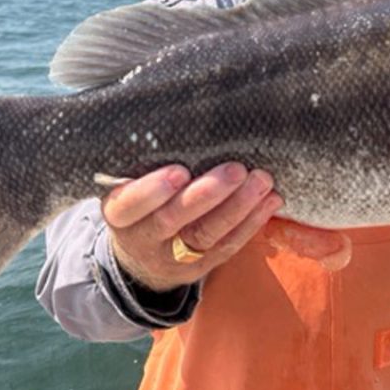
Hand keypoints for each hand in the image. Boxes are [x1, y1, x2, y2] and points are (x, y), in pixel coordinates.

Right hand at [101, 162, 282, 291]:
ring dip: (238, 207)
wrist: (142, 255)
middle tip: (236, 170)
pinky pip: (227, 246)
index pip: (130, 205)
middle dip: (207, 194)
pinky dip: (251, 223)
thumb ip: (147, 166)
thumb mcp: (129, 187)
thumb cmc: (141, 203)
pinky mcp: (200, 267)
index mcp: (119, 214)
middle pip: (172, 220)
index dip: (153, 191)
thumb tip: (190, 122)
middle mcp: (143, 239)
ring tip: (261, 181)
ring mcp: (172, 257)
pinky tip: (270, 201)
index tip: (180, 171)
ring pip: (205, 234)